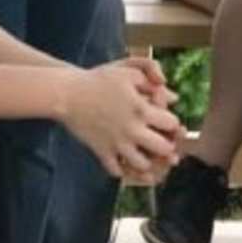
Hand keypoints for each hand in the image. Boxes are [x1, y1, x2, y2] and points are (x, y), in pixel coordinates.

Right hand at [63, 56, 181, 184]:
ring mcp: (117, 144)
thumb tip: (173, 96)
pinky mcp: (101, 152)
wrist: (67, 94)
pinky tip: (124, 161)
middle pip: (163, 149)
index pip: (171, 124)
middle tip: (162, 142)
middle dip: (167, 147)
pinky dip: (123, 169)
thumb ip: (153, 80)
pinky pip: (117, 170)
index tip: (168, 122)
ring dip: (148, 161)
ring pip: (142, 165)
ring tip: (146, 154)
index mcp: (141, 110)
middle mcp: (132, 130)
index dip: (173, 124)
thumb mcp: (129, 72)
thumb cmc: (99, 80)